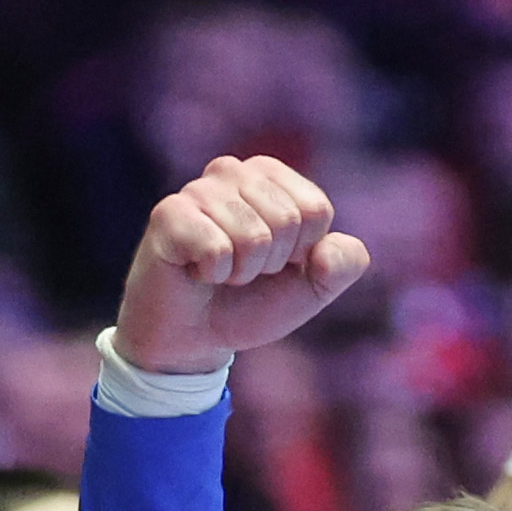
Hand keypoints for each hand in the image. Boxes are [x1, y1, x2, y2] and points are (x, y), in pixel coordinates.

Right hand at [114, 156, 371, 374]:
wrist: (191, 339)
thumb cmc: (248, 304)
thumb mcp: (311, 289)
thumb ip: (343, 266)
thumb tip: (326, 251)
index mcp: (271, 176)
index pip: (316, 210)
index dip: (300, 253)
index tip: (272, 264)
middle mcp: (233, 171)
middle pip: (287, 220)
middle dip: (269, 264)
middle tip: (240, 271)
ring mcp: (198, 189)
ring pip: (253, 236)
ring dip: (240, 273)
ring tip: (217, 272)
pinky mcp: (168, 213)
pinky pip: (216, 248)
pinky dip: (212, 274)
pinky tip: (195, 271)